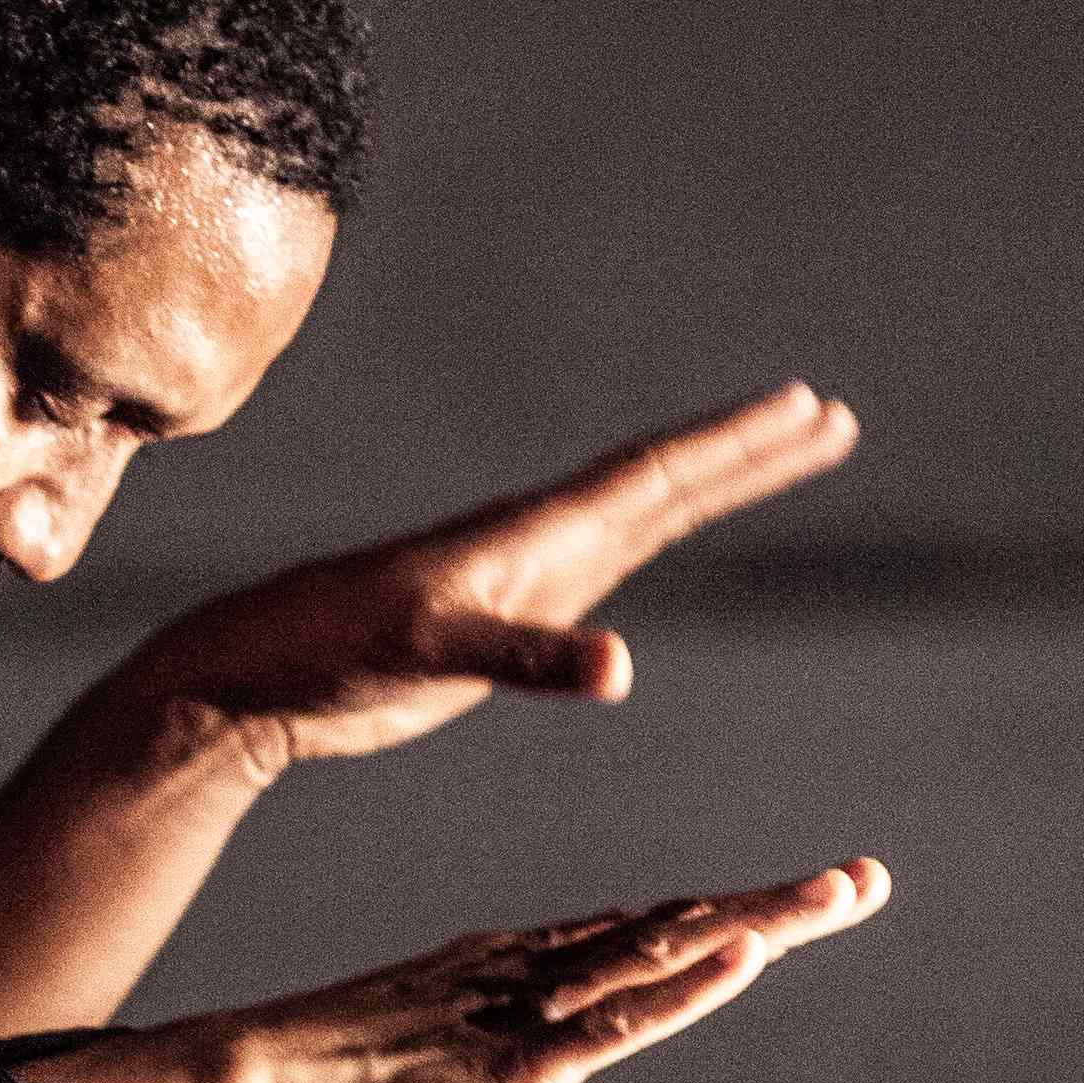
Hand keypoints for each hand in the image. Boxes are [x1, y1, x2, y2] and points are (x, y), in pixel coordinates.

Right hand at [61, 857, 891, 1082]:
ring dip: (760, 922)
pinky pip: (621, 1018)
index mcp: (517, 973)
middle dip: (775, 905)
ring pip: (666, 950)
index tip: (800, 905)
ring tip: (843, 893)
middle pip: (678, 926)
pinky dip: (689, 985)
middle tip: (865, 880)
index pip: (642, 937)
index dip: (724, 921)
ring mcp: (531, 1007)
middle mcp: (537, 971)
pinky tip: (749, 957)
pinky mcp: (521, 1059)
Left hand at [103, 382, 860, 776]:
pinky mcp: (503, 621)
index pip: (654, 475)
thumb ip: (523, 658)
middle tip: (829, 416)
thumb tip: (619, 668)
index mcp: (531, 536)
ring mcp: (524, 580)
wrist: (255, 675)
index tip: (806, 407)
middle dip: (748, 452)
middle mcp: (537, 544)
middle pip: (665, 483)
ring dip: (714, 488)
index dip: (733, 444)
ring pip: (640, 519)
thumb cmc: (328, 654)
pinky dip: (651, 544)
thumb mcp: (429, 655)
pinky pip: (601, 571)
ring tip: (783, 456)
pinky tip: (666, 537)